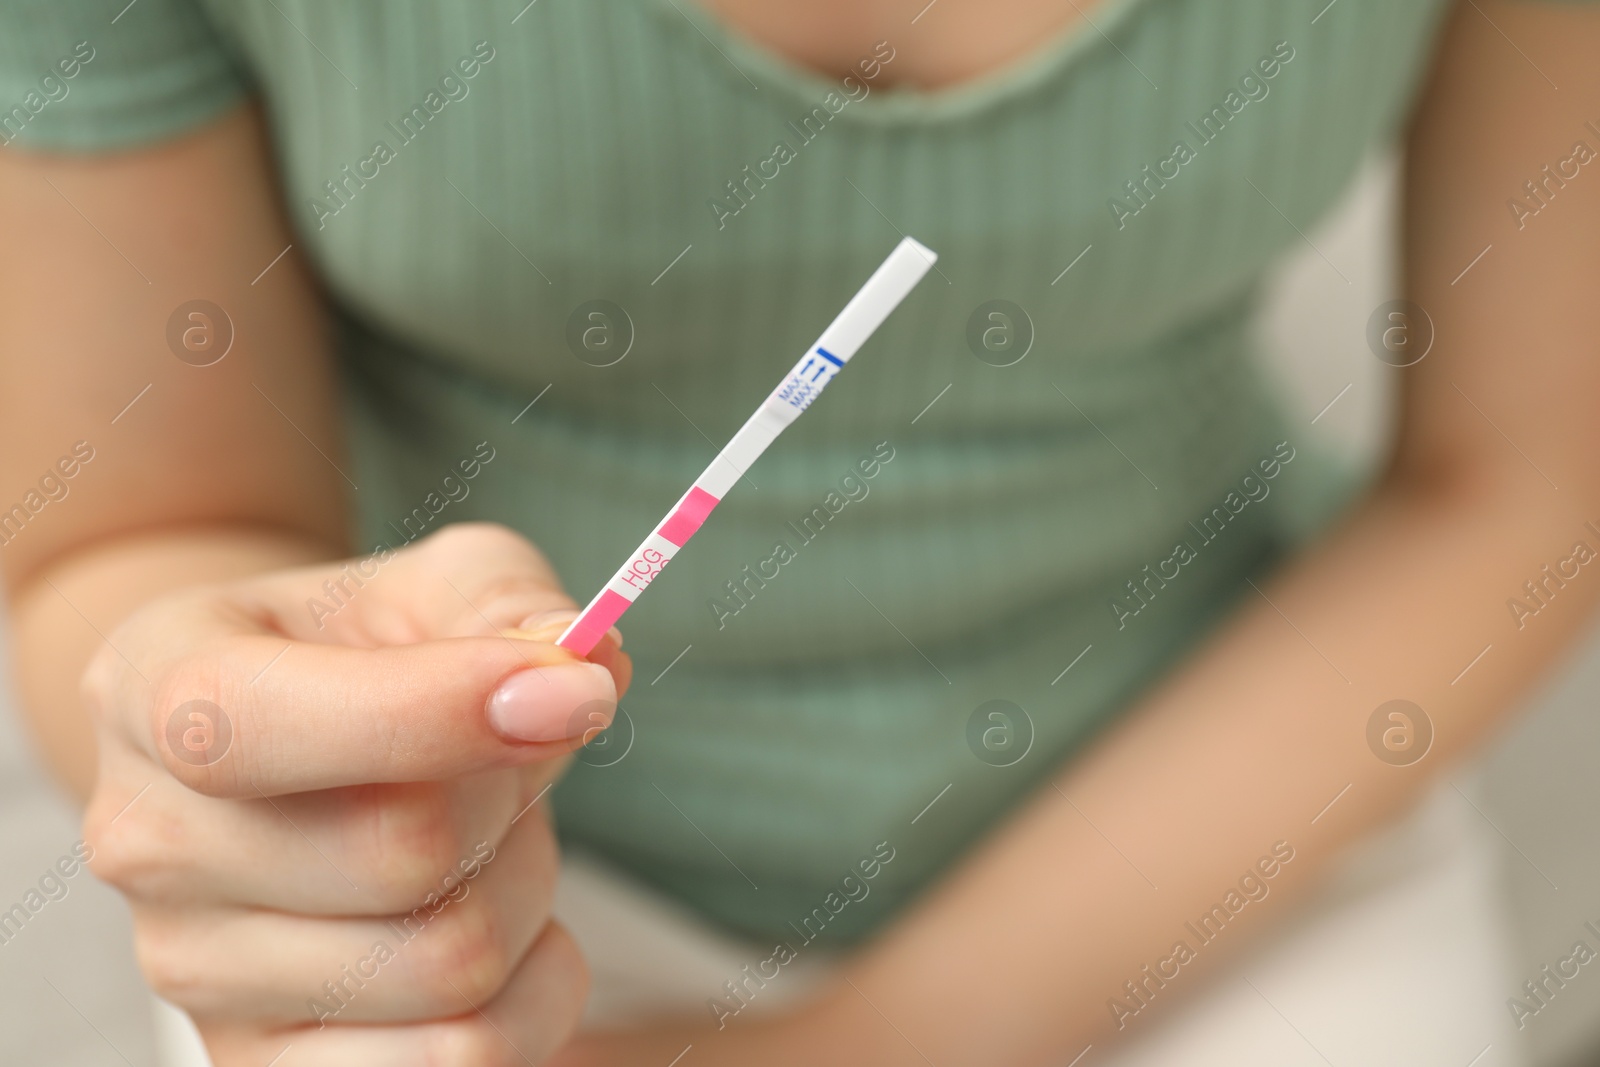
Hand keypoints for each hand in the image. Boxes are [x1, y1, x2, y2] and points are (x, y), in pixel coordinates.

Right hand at [80, 523, 629, 1064]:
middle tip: (508, 759)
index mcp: (159, 685)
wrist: (294, 745)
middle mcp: (149, 841)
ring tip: (487, 836)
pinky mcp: (265, 1066)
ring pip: (452, 964)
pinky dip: (535, 989)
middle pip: (402, 855)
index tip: (569, 695)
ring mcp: (193, 973)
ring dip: (526, 887)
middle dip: (512, 793)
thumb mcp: (435, 583)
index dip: (435, 712)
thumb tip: (579, 681)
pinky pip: (465, 1062)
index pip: (259, 726)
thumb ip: (509, 601)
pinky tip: (498, 922)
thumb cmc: (369, 651)